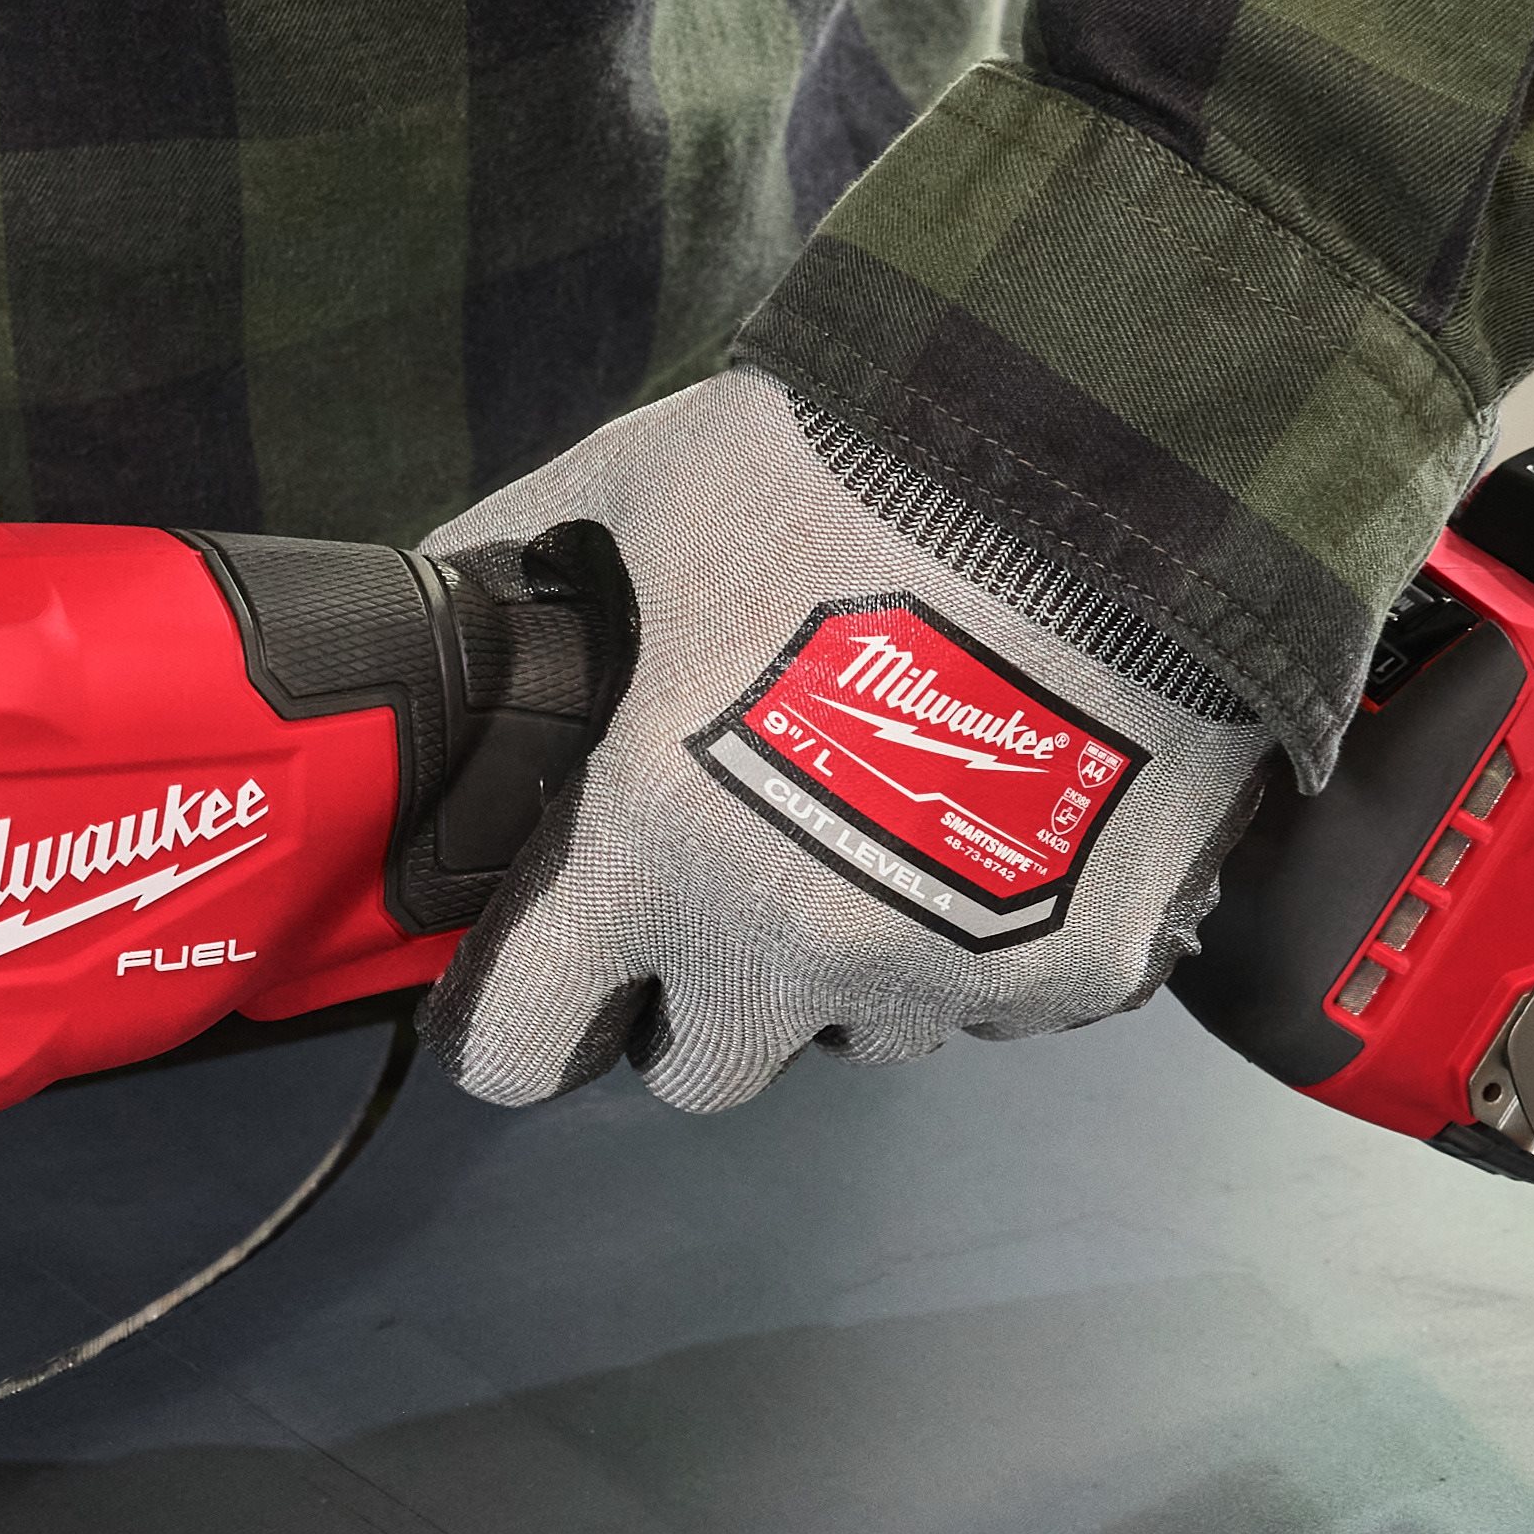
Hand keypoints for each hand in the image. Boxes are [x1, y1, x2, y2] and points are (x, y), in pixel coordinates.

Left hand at [425, 369, 1269, 1113]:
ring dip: (849, 965)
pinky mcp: (1080, 971)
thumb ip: (517, 564)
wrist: (1103, 461)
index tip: (542, 968)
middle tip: (727, 874)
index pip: (517, 1046)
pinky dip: (993, 936)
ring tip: (881, 820)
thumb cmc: (851, 469)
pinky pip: (1003, 1002)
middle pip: (698, 1071)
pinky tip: (1002, 818)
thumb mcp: (636, 487)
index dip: (517, 1011)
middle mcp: (785, 949)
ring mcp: (941, 976)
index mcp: (649, 849)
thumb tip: (430, 602)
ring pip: (859, 1037)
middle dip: (695, 997)